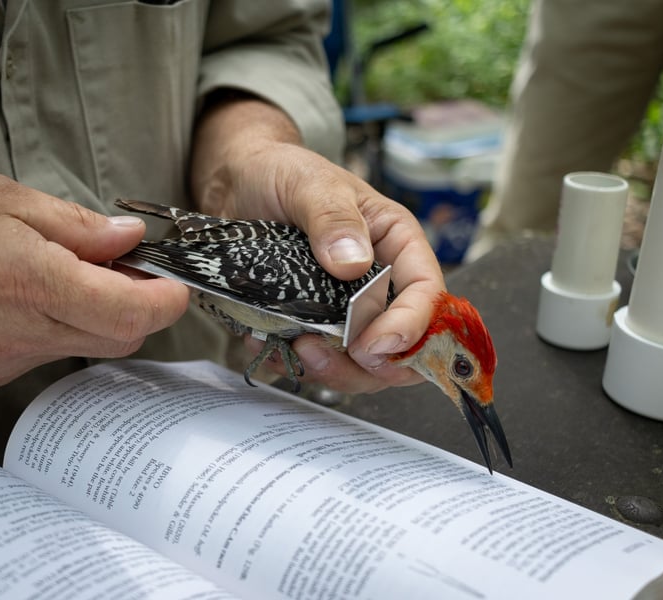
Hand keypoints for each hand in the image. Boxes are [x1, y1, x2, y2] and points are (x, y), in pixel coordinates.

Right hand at [0, 172, 188, 384]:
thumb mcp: (3, 197)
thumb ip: (76, 225)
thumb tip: (128, 241)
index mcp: (29, 283)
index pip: (128, 313)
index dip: (165, 301)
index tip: (174, 282)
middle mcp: (21, 334)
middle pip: (118, 338)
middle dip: (139, 307)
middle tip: (126, 266)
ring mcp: (3, 361)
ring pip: (85, 347)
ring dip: (99, 315)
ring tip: (71, 271)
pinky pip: (48, 353)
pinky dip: (62, 326)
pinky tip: (35, 294)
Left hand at [191, 96, 445, 392]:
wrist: (237, 183)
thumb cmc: (283, 173)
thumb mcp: (310, 184)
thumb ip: (332, 217)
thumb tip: (354, 264)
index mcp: (396, 245)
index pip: (426, 295)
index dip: (409, 329)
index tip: (371, 348)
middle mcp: (378, 284)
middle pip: (400, 347)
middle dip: (368, 365)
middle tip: (320, 352)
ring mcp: (344, 310)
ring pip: (360, 366)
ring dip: (330, 370)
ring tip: (294, 347)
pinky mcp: (310, 325)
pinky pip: (313, 362)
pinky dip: (292, 365)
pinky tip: (266, 343)